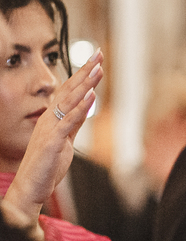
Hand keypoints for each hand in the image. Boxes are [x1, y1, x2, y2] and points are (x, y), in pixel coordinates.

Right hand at [4, 50, 102, 216]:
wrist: (31, 186)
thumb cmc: (47, 164)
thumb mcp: (66, 140)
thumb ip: (75, 123)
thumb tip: (88, 106)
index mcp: (53, 118)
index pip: (69, 91)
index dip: (82, 75)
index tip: (95, 60)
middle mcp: (49, 119)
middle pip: (69, 90)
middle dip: (85, 72)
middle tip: (98, 54)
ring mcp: (50, 128)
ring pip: (69, 101)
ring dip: (85, 84)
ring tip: (98, 69)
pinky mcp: (52, 141)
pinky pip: (68, 121)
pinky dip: (81, 108)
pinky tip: (91, 96)